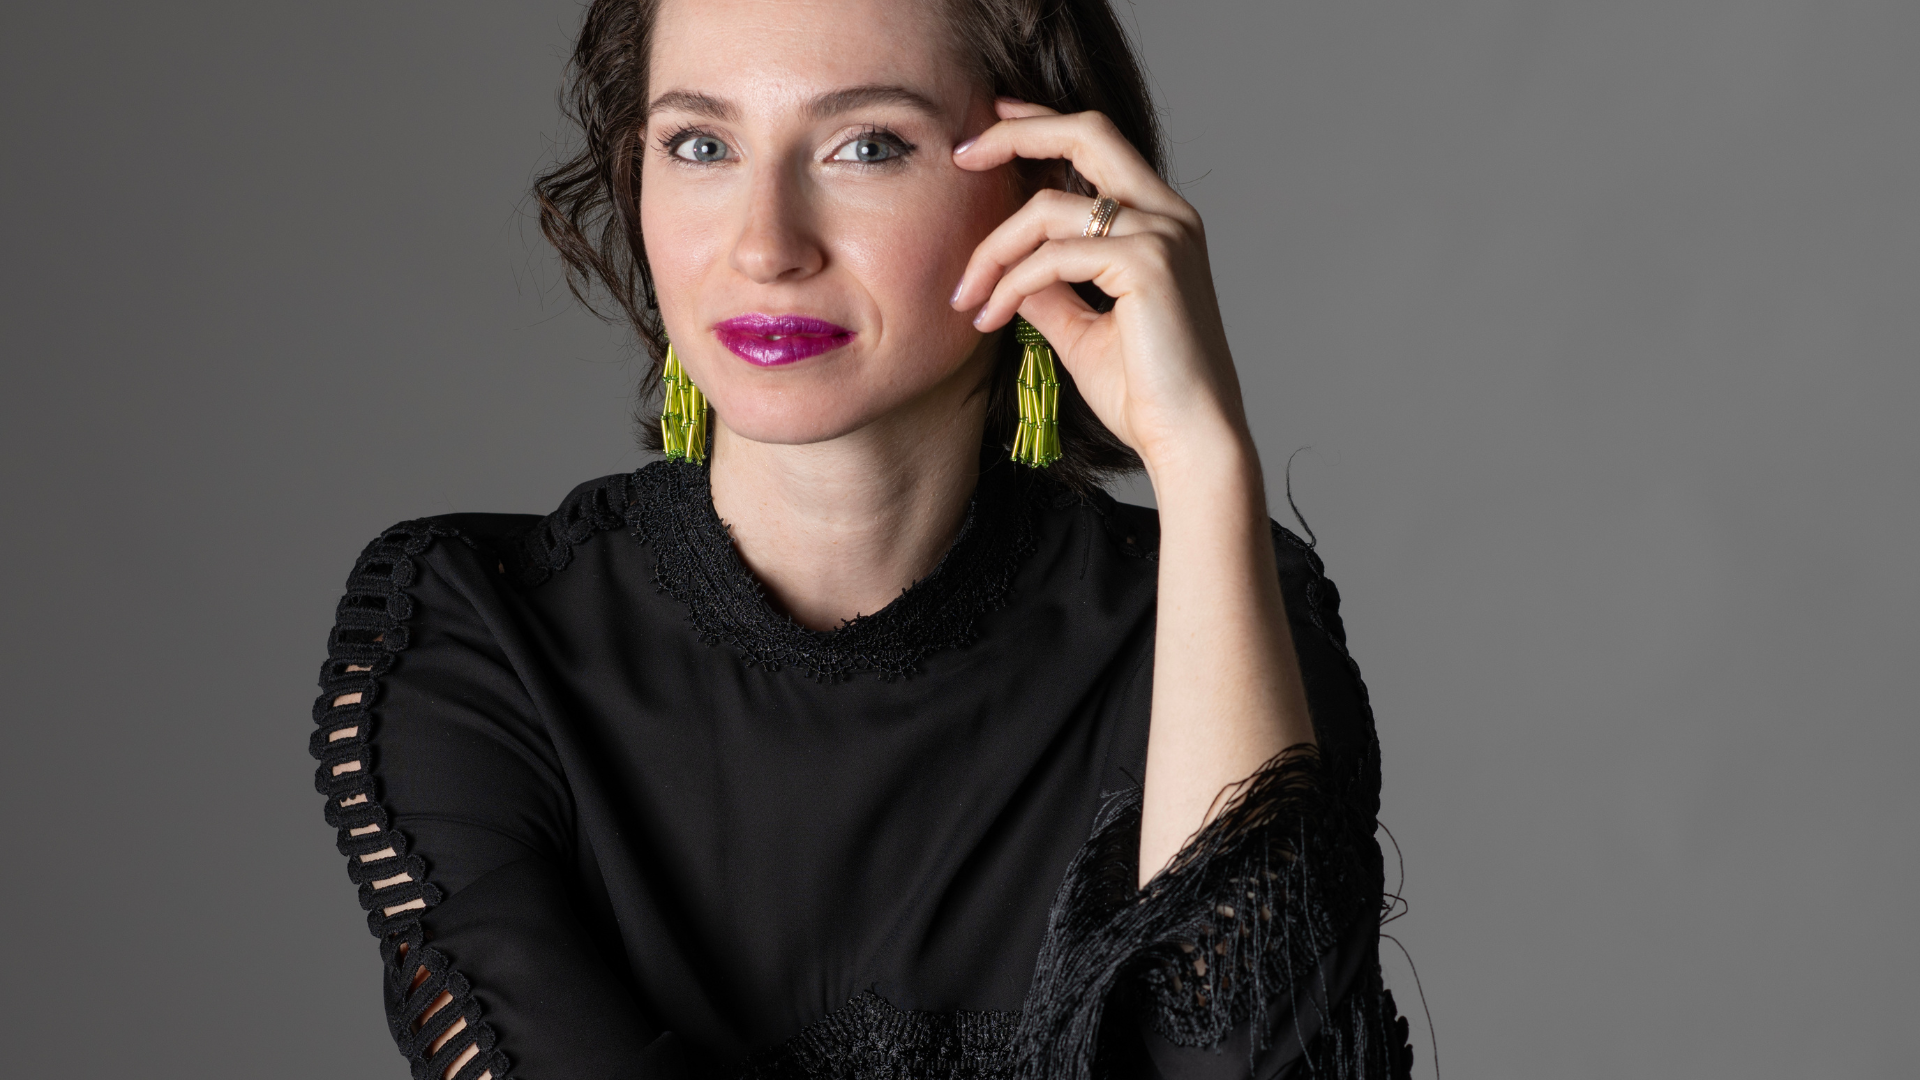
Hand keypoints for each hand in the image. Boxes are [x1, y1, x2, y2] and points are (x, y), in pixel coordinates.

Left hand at [950, 99, 1251, 473]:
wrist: (1190, 442)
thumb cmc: (1146, 395)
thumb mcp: (1082, 330)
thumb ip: (1049, 288)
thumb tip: (1008, 268)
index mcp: (1161, 223)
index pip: (1098, 144)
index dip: (1041, 125)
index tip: (989, 128)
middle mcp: (1168, 216)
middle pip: (1086, 132)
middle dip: (1016, 134)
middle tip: (961, 154)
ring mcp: (1162, 236)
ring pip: (1049, 209)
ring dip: (993, 251)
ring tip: (966, 297)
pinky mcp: (1148, 265)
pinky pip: (1052, 257)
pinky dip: (1010, 283)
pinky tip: (990, 316)